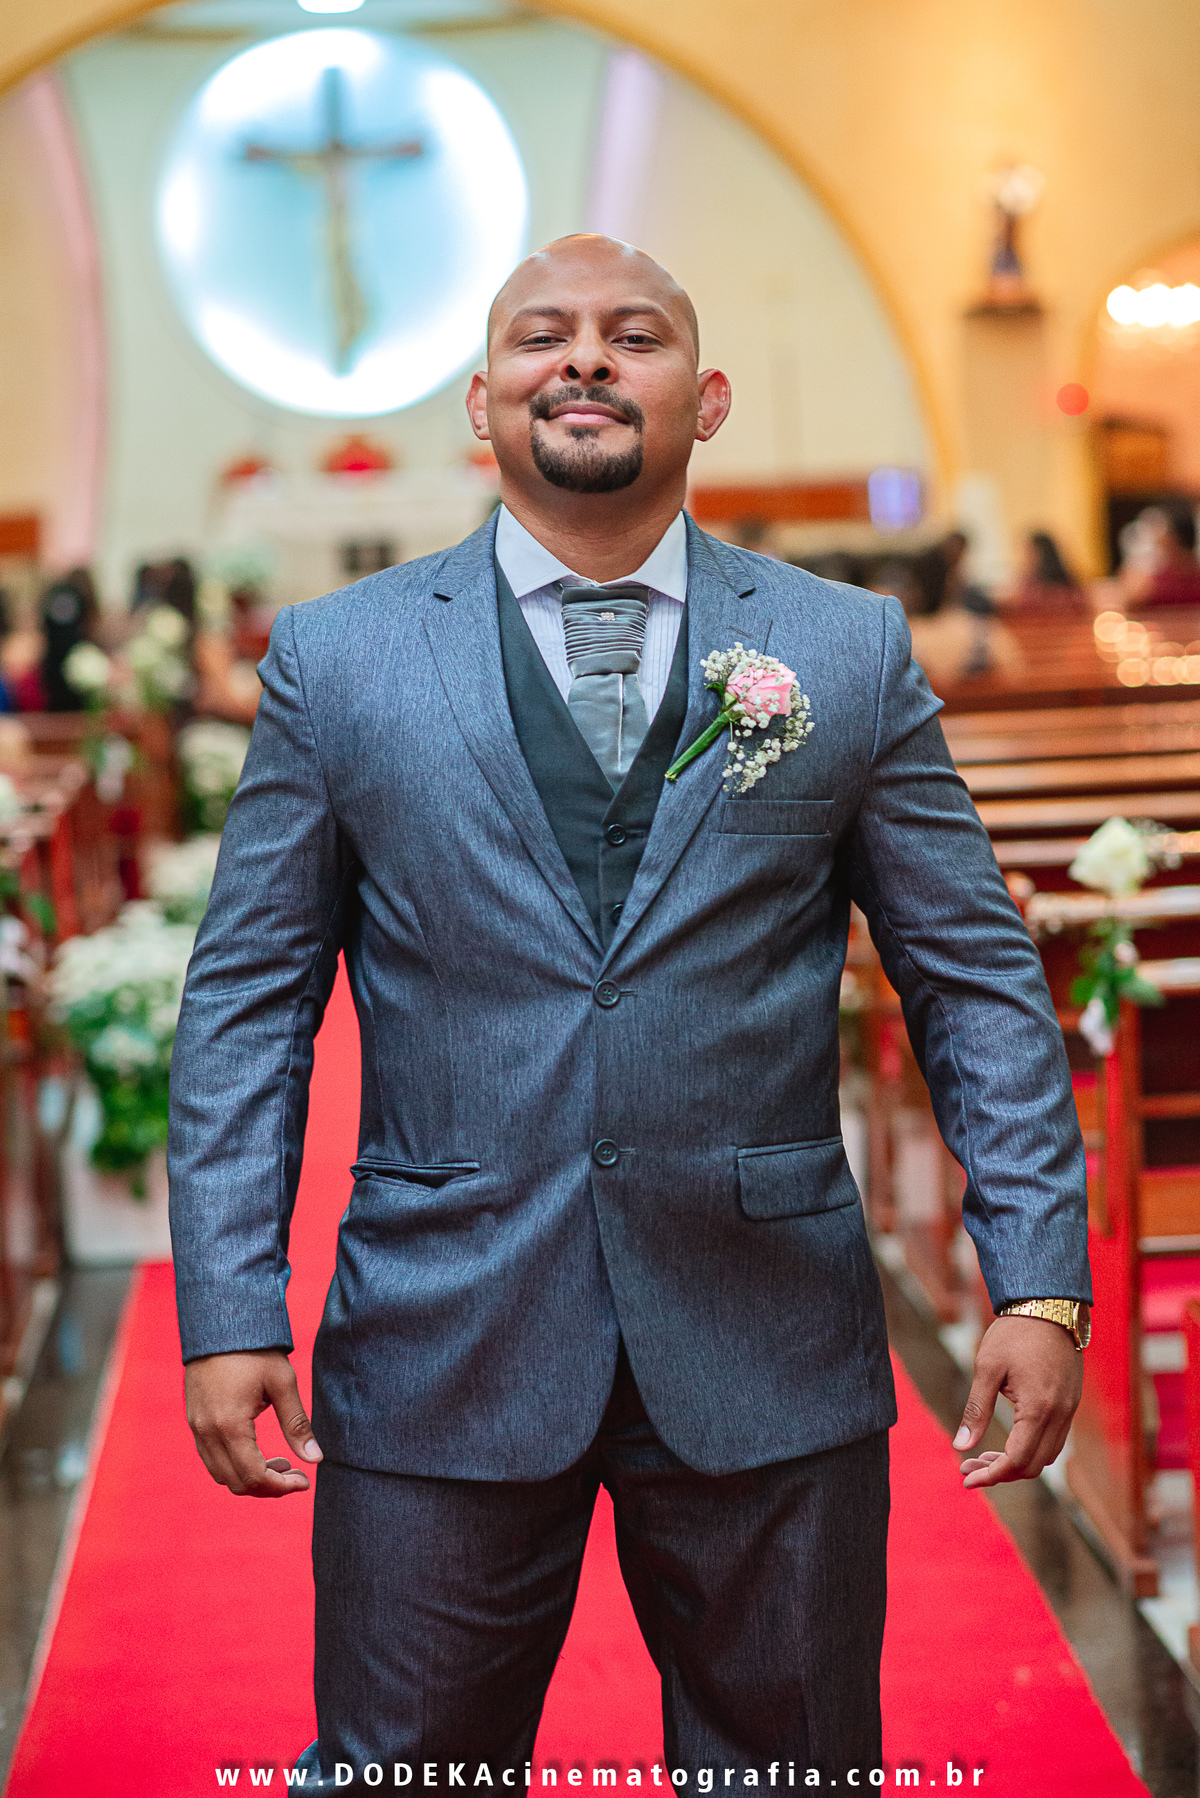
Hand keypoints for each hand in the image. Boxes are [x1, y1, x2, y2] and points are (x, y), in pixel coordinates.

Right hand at [185, 1349, 322, 1496]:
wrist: (219, 1323)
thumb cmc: (255, 1350)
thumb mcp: (282, 1383)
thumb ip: (297, 1424)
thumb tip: (316, 1459)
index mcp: (230, 1425)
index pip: (254, 1476)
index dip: (281, 1487)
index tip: (304, 1481)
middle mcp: (207, 1432)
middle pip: (236, 1483)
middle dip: (268, 1487)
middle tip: (295, 1474)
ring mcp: (196, 1428)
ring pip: (221, 1475)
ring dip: (250, 1478)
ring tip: (280, 1462)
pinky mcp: (194, 1421)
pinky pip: (211, 1459)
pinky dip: (234, 1465)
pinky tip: (256, 1451)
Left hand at [953, 1313, 1083, 1488]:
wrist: (1048, 1305)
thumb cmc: (1014, 1334)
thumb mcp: (986, 1368)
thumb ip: (976, 1410)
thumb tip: (960, 1446)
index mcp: (1039, 1408)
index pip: (1018, 1460)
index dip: (992, 1475)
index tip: (966, 1478)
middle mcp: (1060, 1414)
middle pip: (1034, 1465)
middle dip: (1001, 1473)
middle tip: (969, 1467)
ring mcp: (1069, 1410)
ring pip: (1047, 1456)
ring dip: (1017, 1463)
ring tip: (984, 1457)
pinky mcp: (1071, 1402)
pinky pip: (1055, 1439)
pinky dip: (1032, 1448)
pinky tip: (1009, 1441)